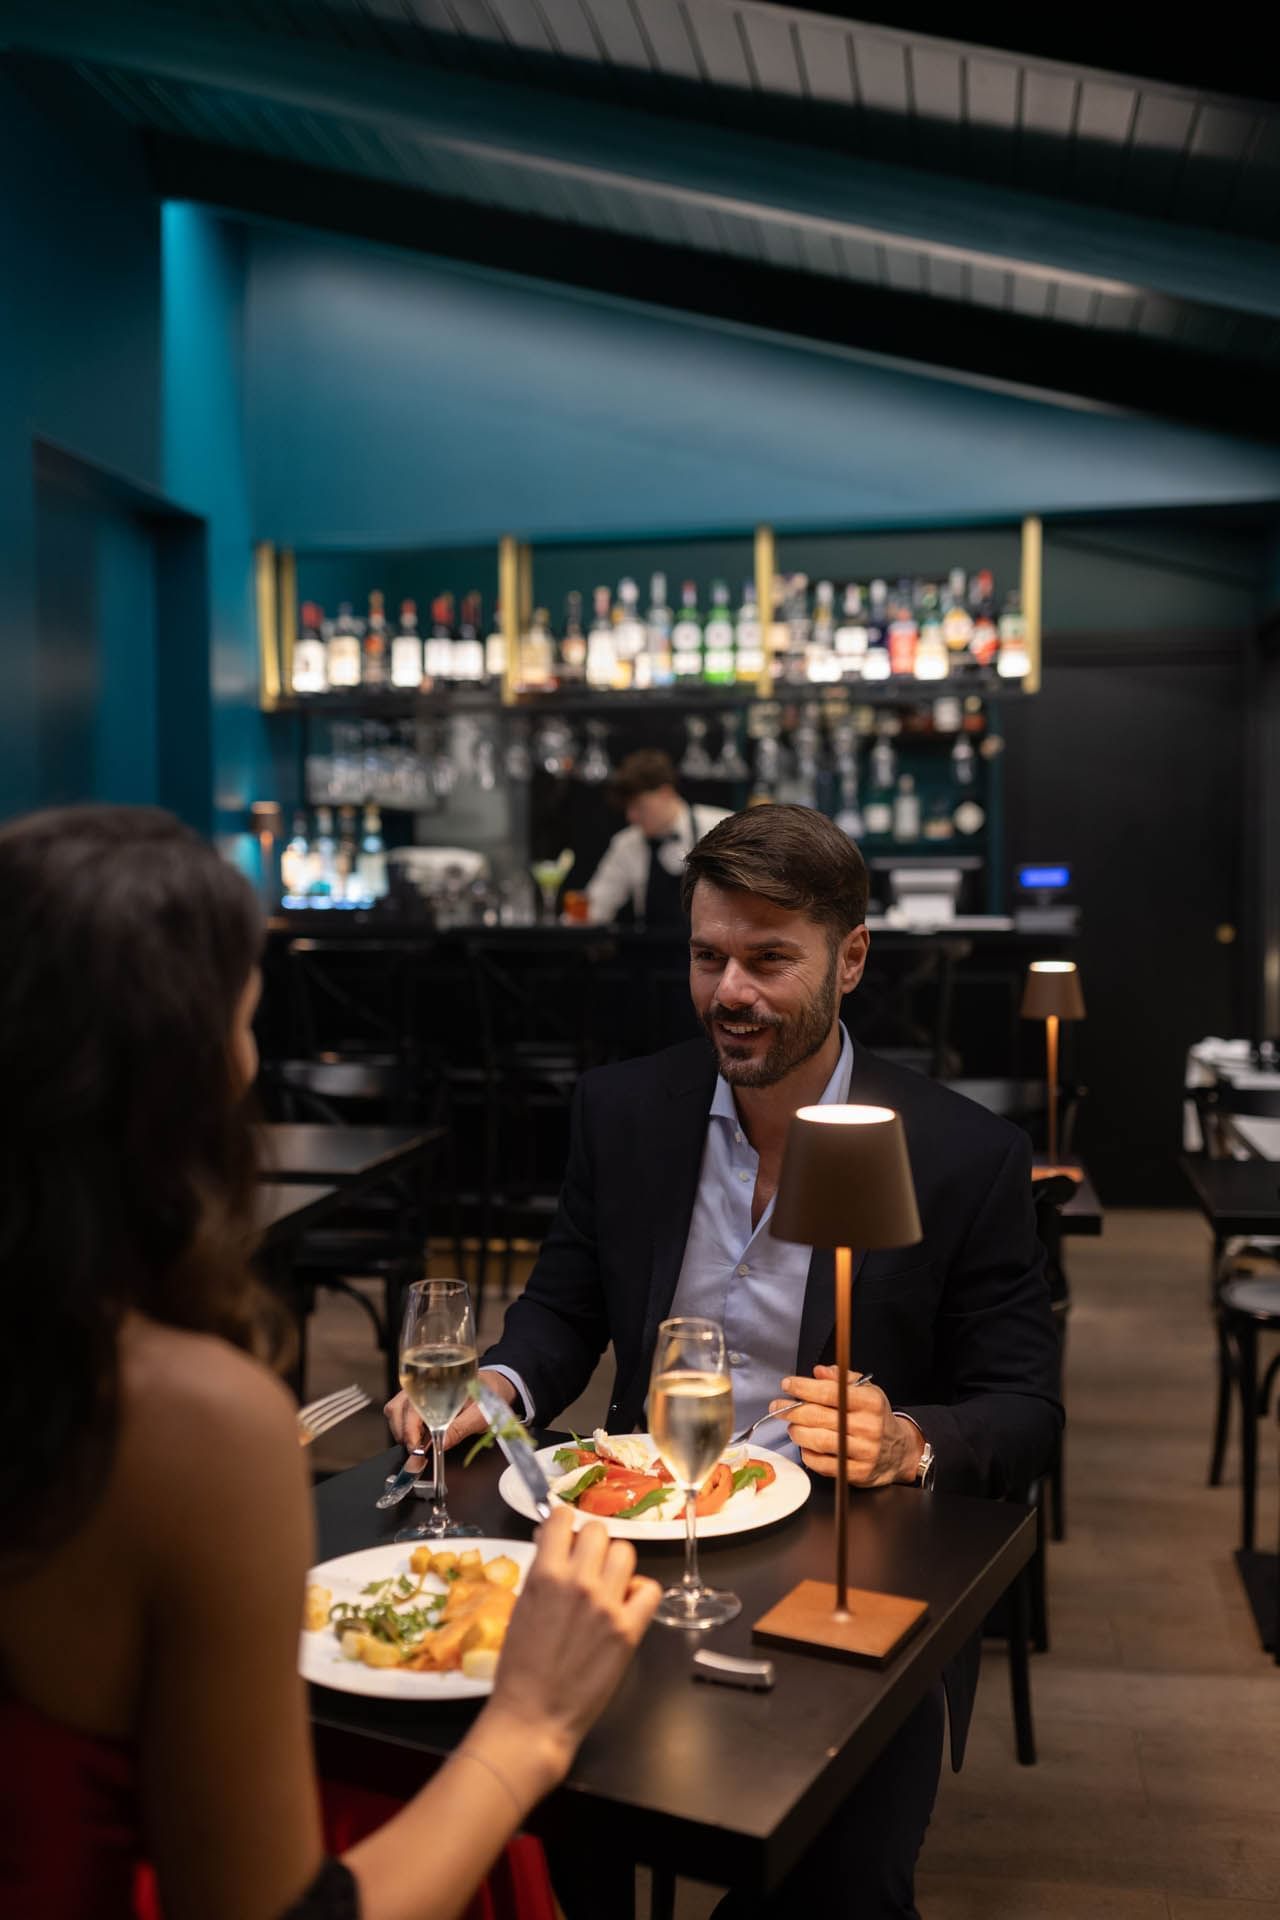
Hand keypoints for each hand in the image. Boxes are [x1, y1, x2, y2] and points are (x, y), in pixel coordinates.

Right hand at [383, 1370, 516, 1451]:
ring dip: (402, 1431)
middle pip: (396, 1408)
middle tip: (417, 1453)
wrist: (492, 1386)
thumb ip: (460, 1429)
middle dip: (404, 1434)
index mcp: (438, 1382)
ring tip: (418, 1445)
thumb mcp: (480, 1415)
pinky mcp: (415, 1399)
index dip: (410, 1429)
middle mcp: (422, 1383)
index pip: (412, 1405)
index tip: (415, 1448)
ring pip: (394, 1411)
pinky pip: (399, 1413)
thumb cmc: (487, 1397)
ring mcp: (416, 1390)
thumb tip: (440, 1445)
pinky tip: (418, 1437)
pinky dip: (404, 1428)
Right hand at [476, 1508, 660, 1784]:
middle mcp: (579, 1582)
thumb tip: (556, 1545)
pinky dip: (639, 1592)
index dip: (565, 1524)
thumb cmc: (519, 1667)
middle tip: (586, 1563)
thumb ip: (543, 1573)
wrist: (534, 1716)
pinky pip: (649, 1589)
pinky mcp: (628, 1629)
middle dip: (591, 1543)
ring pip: (626, 1552)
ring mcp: (607, 1604)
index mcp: (545, 1574)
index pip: (564, 1518)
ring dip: (615, 1564)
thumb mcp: (521, 1607)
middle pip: (599, 1531)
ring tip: (607, 1584)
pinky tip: (625, 1605)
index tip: (566, 1535)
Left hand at [774, 1366, 922, 1486]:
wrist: (899, 1452)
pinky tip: (805, 1446)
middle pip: (819, 1417)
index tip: (787, 1384)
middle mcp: (868, 1427)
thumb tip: (818, 1371)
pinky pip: (823, 1464)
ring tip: (791, 1426)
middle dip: (792, 1410)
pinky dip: (808, 1454)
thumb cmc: (877, 1418)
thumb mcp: (867, 1392)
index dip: (804, 1388)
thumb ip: (842, 1379)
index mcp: (870, 1403)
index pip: (830, 1392)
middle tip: (778, 1406)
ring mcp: (863, 1452)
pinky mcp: (857, 1472)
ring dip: (798, 1432)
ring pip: (819, 1441)